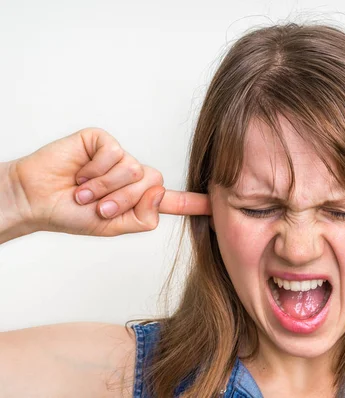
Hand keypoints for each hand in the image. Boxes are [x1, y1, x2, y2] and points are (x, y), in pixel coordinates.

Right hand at [11, 127, 210, 236]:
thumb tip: (159, 193)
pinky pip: (116, 154)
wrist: (37, 200)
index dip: (194, 202)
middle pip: (152, 184)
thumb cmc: (71, 214)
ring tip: (84, 190)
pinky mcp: (104, 141)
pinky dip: (96, 169)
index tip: (217, 203)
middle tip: (96, 206)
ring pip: (134, 170)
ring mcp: (119, 156)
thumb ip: (141, 218)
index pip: (171, 201)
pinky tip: (81, 171)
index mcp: (138, 199)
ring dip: (105, 187)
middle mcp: (133, 176)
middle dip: (122, 200)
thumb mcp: (112, 226)